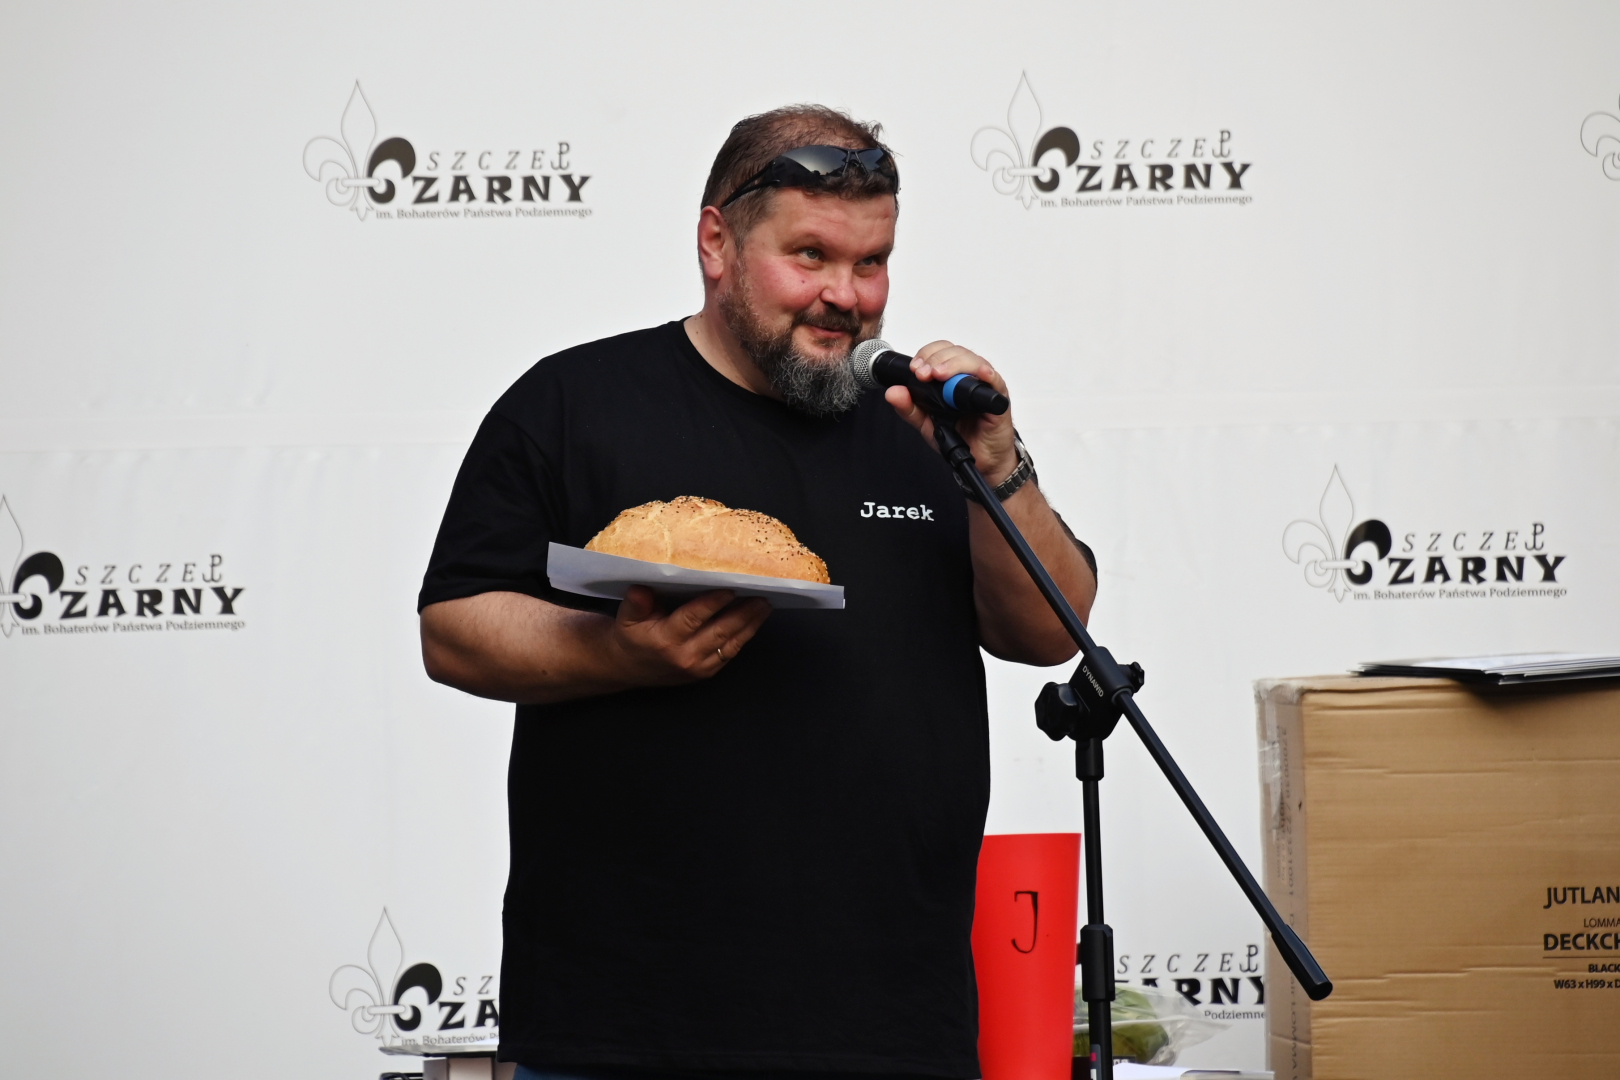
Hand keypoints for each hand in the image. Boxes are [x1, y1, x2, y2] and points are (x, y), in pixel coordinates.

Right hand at [606, 586, 772, 685]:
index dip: (713, 603)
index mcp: (666, 640)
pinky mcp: (706, 672)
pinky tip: (754, 621)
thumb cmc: (631, 636)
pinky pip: (730, 653)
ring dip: (750, 625)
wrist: (629, 668)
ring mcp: (698, 667)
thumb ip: (636, 603)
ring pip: (731, 644)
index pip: (693, 618)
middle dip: (743, 613)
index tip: (730, 589)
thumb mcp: (626, 618)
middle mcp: (685, 656)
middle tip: (761, 595)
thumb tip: (642, 589)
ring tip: (765, 606)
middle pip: (720, 631)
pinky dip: (744, 636)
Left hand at [882, 340, 1018, 484]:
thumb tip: (893, 392)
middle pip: (955, 351)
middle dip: (936, 358)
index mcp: (950, 379)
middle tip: (923, 373)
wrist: (982, 461)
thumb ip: (909, 408)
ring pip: (972, 360)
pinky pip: (994, 379)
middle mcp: (968, 377)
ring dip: (954, 364)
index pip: (939, 352)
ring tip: (939, 375)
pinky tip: (976, 374)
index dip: (926, 355)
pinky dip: (984, 373)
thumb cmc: (961, 438)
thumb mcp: (927, 424)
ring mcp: (984, 385)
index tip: (915, 368)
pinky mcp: (999, 397)